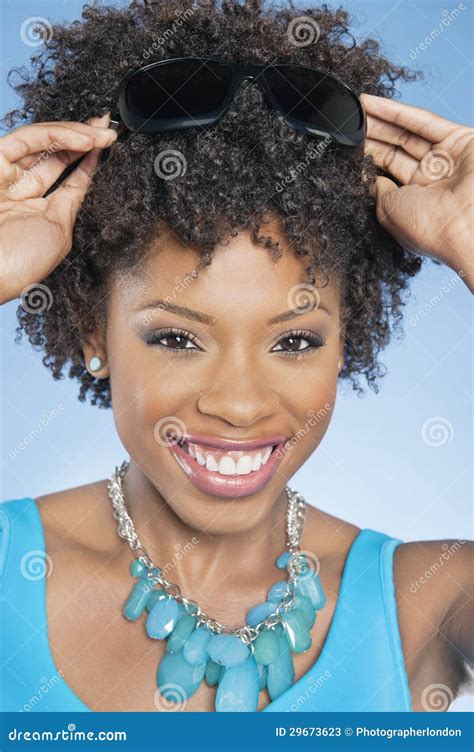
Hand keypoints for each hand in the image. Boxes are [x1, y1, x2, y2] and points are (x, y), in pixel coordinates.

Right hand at [0, 114, 116, 304]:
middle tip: (109, 131)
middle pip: (58, 154)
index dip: (90, 159)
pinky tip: (83, 140)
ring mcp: (8, 173)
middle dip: (86, 140)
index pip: (69, 177)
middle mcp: (23, 188)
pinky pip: (29, 138)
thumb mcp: (59, 231)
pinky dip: (57, 135)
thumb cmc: (22, 262)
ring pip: (45, 141)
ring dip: (77, 134)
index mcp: (39, 209)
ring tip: (102, 134)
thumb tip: (86, 178)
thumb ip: (71, 201)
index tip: (110, 144)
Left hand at [362, 94, 473, 292]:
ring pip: (407, 133)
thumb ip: (377, 192)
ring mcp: (446, 159)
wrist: (468, 224)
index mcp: (417, 202)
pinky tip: (371, 104)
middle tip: (348, 123)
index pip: (388, 173)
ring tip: (355, 109)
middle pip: (395, 151)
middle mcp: (432, 180)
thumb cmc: (430, 229)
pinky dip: (395, 111)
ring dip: (379, 120)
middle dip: (371, 136)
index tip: (347, 146)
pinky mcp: (460, 139)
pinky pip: (422, 121)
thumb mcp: (389, 211)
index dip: (367, 158)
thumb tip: (370, 178)